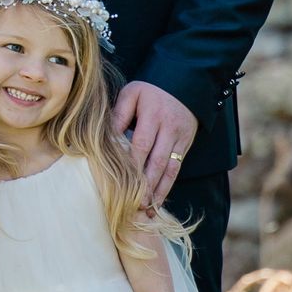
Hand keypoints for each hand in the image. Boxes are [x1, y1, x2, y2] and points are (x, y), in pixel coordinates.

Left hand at [113, 78, 196, 208]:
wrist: (185, 82)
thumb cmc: (151, 89)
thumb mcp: (132, 94)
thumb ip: (119, 114)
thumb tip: (105, 138)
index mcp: (154, 115)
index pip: (142, 144)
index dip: (131, 165)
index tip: (119, 183)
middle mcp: (169, 129)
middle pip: (157, 161)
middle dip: (145, 185)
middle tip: (133, 205)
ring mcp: (180, 139)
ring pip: (169, 169)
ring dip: (158, 191)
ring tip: (146, 209)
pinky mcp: (186, 146)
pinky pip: (176, 169)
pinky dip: (167, 186)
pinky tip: (157, 201)